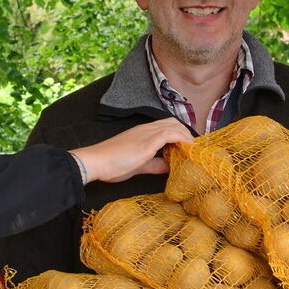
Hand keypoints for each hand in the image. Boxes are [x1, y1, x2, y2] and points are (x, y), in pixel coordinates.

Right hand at [71, 118, 193, 183]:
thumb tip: (168, 167)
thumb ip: (154, 164)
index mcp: (141, 133)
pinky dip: (181, 138)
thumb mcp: (138, 165)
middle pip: (172, 122)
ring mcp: (146, 134)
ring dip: (186, 135)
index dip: (179, 133)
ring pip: (173, 125)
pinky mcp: (147, 142)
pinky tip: (188, 147)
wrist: (96, 161)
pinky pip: (169, 133)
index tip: (187, 146)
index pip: (165, 125)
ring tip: (193, 148)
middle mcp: (145, 129)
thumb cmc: (111, 164)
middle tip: (192, 147)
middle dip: (186, 132)